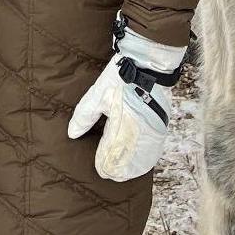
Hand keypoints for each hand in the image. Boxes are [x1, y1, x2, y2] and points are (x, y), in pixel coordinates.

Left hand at [67, 19, 185, 181]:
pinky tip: (141, 162)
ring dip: (133, 167)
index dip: (105, 165)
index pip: (113, 156)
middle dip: (119, 169)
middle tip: (109, 172)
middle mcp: (141, 131)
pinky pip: (155, 148)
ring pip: (145, 159)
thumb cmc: (121, 77)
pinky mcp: (162, 123)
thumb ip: (85, 115)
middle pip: (130, 163)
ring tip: (123, 172)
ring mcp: (154, 128)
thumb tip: (72, 134)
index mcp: (123, 125)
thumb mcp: (98, 93)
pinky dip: (147, 158)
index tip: (100, 168)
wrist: (148, 61)